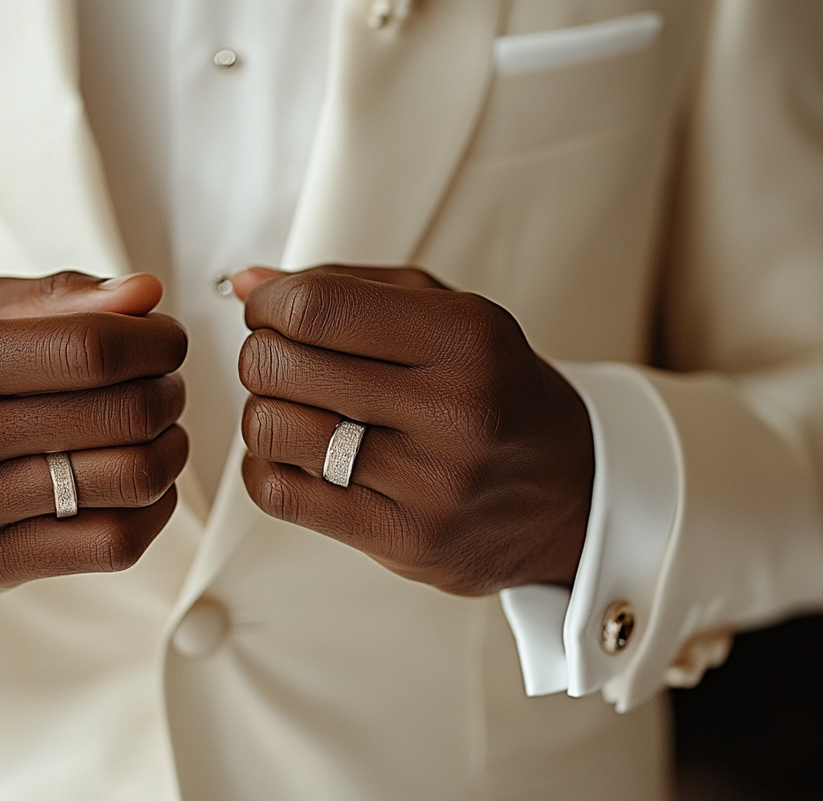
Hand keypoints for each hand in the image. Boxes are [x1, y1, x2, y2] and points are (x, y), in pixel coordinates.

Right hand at [0, 271, 188, 593]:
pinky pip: (115, 542)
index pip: (88, 347)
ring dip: (170, 449)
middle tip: (164, 385)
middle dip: (167, 391)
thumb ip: (57, 297)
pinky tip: (142, 484)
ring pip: (129, 479)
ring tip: (159, 432)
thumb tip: (144, 294)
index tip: (165, 339)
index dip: (153, 340)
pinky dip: (153, 507)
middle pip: (120, 413)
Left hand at [232, 266, 591, 595]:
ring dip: (264, 412)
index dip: (269, 305)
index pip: (316, 308)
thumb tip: (247, 283)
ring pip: (270, 429)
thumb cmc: (496, 392)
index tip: (269, 311)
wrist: (574, 492)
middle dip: (263, 355)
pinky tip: (298, 456)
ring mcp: (427, 482)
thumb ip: (348, 288)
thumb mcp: (449, 315)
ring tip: (297, 409)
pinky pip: (280, 493)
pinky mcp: (402, 539)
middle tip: (284, 360)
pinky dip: (268, 467)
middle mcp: (452, 409)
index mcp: (465, 337)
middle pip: (281, 366)